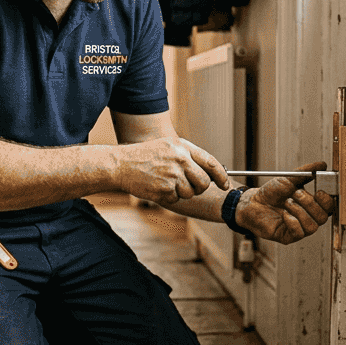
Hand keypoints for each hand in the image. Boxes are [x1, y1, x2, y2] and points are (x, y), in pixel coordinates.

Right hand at [115, 136, 230, 205]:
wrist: (121, 164)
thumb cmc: (145, 156)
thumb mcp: (168, 146)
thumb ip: (188, 156)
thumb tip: (210, 172)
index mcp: (182, 147)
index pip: (211, 163)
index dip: (221, 176)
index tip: (224, 184)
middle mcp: (180, 160)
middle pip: (203, 182)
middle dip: (199, 188)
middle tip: (188, 185)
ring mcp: (172, 175)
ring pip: (190, 193)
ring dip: (181, 192)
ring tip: (166, 182)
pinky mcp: (164, 189)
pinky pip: (176, 199)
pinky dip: (168, 196)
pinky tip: (157, 186)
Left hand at [235, 160, 334, 243]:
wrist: (252, 202)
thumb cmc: (271, 193)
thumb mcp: (289, 179)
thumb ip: (306, 172)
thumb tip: (322, 165)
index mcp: (312, 205)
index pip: (330, 207)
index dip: (327, 200)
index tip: (318, 190)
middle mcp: (308, 218)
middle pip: (323, 217)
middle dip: (310, 203)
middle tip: (296, 194)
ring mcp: (299, 228)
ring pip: (312, 227)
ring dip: (300, 212)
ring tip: (287, 202)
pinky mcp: (288, 237)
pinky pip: (299, 234)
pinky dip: (293, 222)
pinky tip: (284, 214)